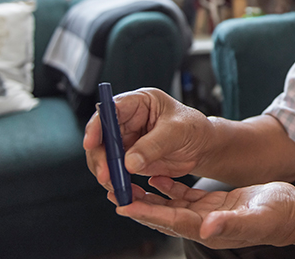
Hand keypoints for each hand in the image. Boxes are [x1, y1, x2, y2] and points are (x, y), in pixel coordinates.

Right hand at [83, 88, 212, 190]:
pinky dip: (117, 182)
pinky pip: (115, 171)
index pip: (110, 110)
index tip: (91, 143)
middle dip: (100, 157)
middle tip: (106, 175)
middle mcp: (128, 120)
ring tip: (118, 187)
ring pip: (104, 156)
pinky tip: (125, 192)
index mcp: (139, 102)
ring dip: (107, 173)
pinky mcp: (128, 158)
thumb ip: (154, 145)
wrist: (203, 147)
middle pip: (101, 136)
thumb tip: (129, 162)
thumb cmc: (194, 129)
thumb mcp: (177, 132)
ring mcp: (126, 140)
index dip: (97, 125)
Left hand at [116, 177, 294, 249]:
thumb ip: (233, 223)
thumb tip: (207, 227)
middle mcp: (203, 225)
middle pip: (163, 215)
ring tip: (126, 183)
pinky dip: (168, 187)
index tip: (124, 205)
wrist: (292, 213)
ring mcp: (206, 216)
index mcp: (210, 230)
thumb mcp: (258, 217)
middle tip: (114, 191)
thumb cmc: (278, 215)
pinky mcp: (211, 206)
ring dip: (148, 196)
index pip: (171, 221)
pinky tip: (157, 176)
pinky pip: (183, 197)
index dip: (147, 213)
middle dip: (138, 204)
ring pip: (169, 205)